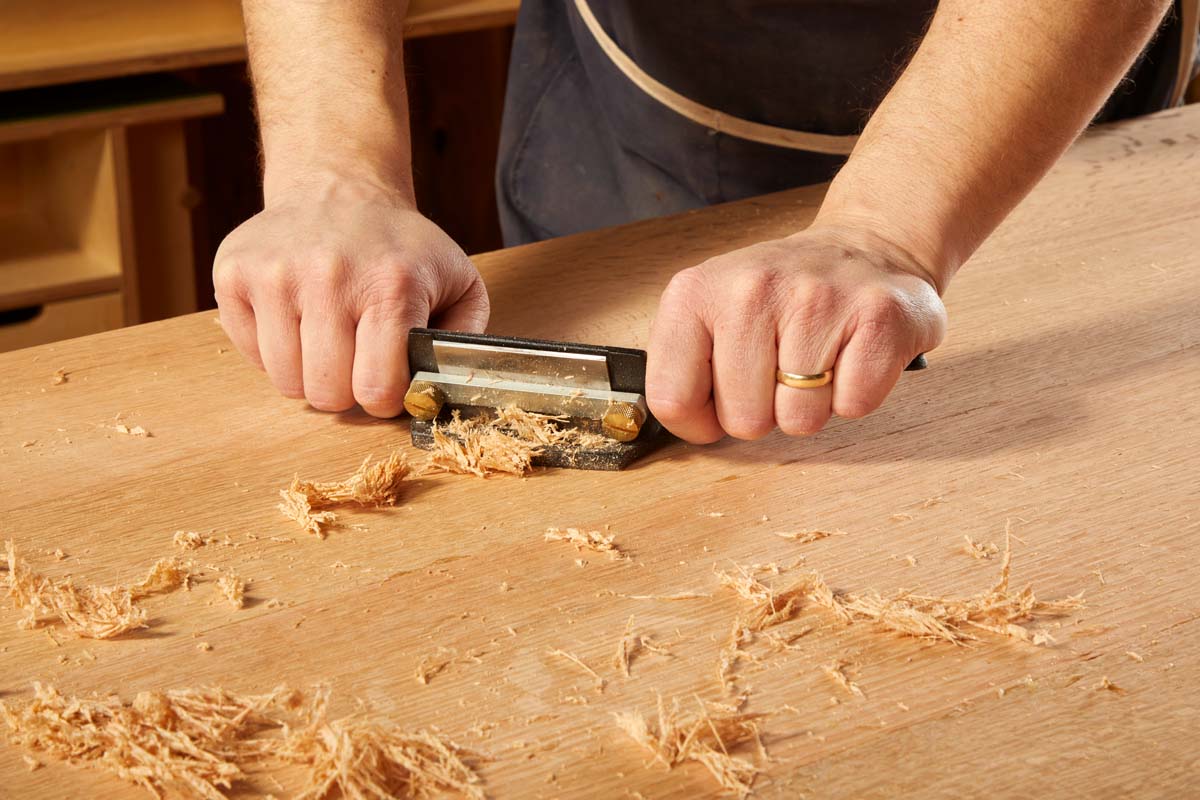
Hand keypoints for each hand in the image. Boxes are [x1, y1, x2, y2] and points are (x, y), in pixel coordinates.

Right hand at [213, 178, 488, 416]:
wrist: (338, 187)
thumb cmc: (400, 247)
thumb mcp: (457, 282)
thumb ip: (463, 342)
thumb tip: (441, 394)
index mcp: (390, 285)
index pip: (376, 387)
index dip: (385, 398)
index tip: (387, 384)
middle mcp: (329, 277)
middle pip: (327, 392)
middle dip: (346, 390)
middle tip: (355, 362)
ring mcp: (275, 274)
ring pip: (286, 381)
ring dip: (309, 374)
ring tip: (327, 341)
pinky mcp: (234, 273)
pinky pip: (251, 355)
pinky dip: (275, 352)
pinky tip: (297, 320)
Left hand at [646, 224, 946, 442]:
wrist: (862, 252)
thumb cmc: (780, 299)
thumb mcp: (707, 316)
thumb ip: (681, 371)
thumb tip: (690, 429)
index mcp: (695, 292)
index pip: (671, 401)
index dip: (700, 421)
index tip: (721, 400)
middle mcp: (751, 288)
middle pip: (743, 420)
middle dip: (765, 412)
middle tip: (782, 368)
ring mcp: (817, 298)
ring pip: (799, 420)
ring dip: (811, 404)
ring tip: (817, 357)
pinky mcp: (878, 315)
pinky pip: (854, 406)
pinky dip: (856, 394)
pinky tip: (850, 354)